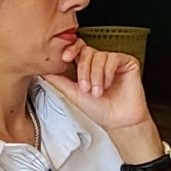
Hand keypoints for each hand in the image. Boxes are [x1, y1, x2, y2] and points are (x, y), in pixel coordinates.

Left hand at [42, 36, 160, 156]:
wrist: (118, 121)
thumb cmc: (99, 110)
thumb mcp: (73, 93)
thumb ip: (58, 80)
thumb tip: (42, 70)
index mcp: (86, 66)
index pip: (77, 48)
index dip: (70, 49)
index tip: (64, 58)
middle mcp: (99, 61)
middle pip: (86, 51)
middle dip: (83, 70)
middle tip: (85, 88)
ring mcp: (113, 61)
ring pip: (99, 56)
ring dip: (95, 75)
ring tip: (97, 91)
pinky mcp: (127, 62)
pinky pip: (113, 58)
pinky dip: (107, 73)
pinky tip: (107, 84)